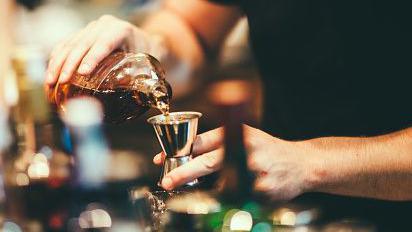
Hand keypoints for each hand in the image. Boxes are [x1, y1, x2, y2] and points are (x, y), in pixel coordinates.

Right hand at [46, 15, 154, 84]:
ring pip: (69, 44)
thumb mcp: (147, 63)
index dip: (92, 58)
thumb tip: (122, 90)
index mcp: (121, 30)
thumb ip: (137, 74)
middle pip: (82, 43)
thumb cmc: (149, 54)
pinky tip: (50, 74)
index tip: (83, 73)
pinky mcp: (82, 35)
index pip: (104, 43)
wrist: (146, 43)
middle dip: (69, 64)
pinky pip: (65, 45)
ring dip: (57, 64)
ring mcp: (91, 29)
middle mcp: (104, 26)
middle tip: (61, 82)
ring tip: (50, 82)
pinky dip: (56, 60)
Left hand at [153, 125, 314, 200]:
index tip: (163, 159)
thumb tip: (188, 154)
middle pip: (208, 162)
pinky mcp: (262, 191)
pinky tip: (246, 190)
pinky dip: (233, 197)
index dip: (181, 150)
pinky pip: (236, 198)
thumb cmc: (268, 150)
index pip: (203, 141)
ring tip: (232, 183)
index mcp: (239, 133)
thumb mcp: (245, 136)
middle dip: (184, 172)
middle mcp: (246, 149)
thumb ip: (219, 143)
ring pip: (220, 187)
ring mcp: (255, 172)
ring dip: (212, 190)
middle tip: (168, 181)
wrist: (302, 164)